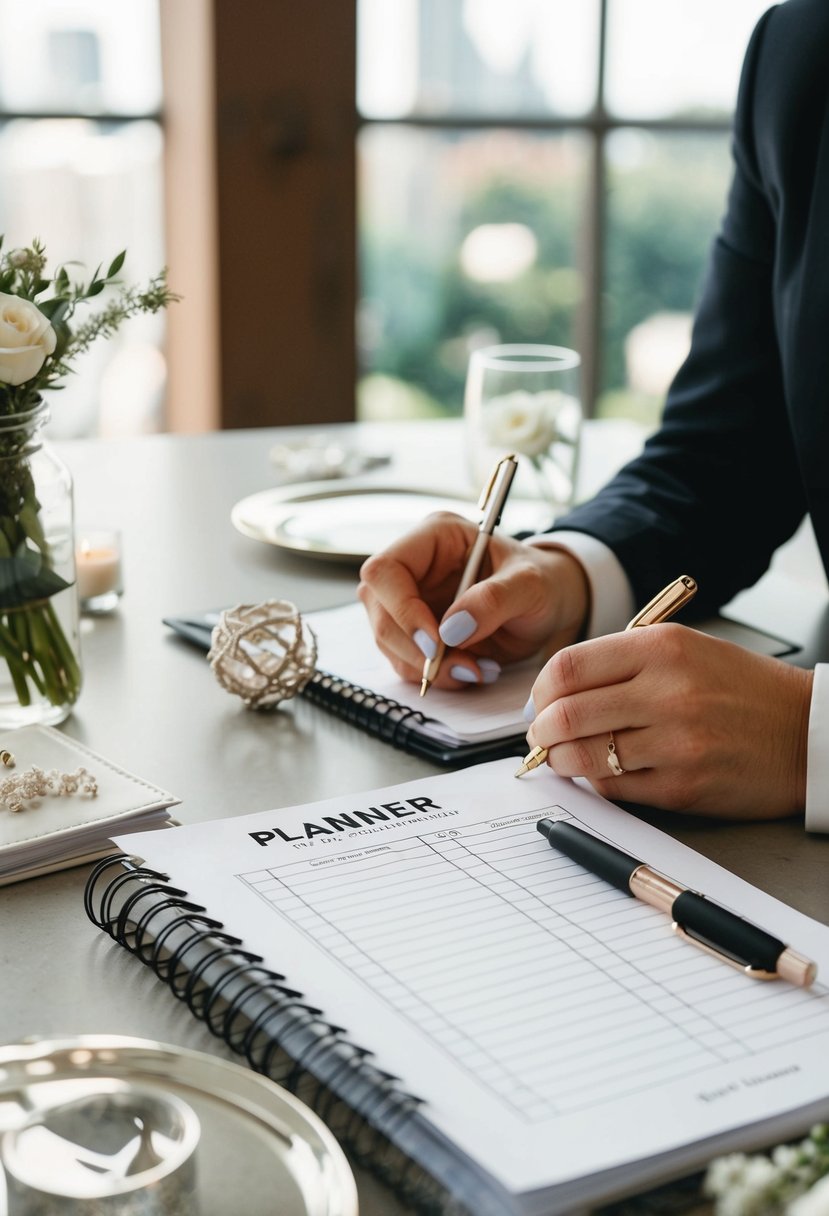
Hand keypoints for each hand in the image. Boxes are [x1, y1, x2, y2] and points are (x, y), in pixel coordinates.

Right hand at [357, 512, 589, 687]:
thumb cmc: (541, 583)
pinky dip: (436, 676)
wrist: (550, 606)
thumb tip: (451, 630)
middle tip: (464, 667)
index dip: (402, 609)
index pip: (386, 570)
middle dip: (416, 649)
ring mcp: (410, 601)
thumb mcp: (530, 585)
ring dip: (428, 668)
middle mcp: (414, 567)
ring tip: (477, 669)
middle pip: (379, 611)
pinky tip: (471, 671)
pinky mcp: (415, 632)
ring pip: (388, 642)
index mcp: (434, 537)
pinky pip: (406, 662)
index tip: (436, 643)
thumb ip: (494, 600)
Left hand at [525, 624, 812, 818]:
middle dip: (542, 730)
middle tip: (541, 736)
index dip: (542, 690)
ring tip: (562, 757)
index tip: (540, 703)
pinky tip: (602, 772)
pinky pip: (615, 788)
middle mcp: (667, 692)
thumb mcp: (685, 649)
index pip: (569, 667)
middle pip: (567, 713)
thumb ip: (622, 663)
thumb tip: (558, 693)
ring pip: (585, 755)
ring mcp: (675, 742)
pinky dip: (598, 782)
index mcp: (662, 648)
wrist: (806, 732)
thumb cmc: (742, 689)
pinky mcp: (682, 786)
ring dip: (562, 760)